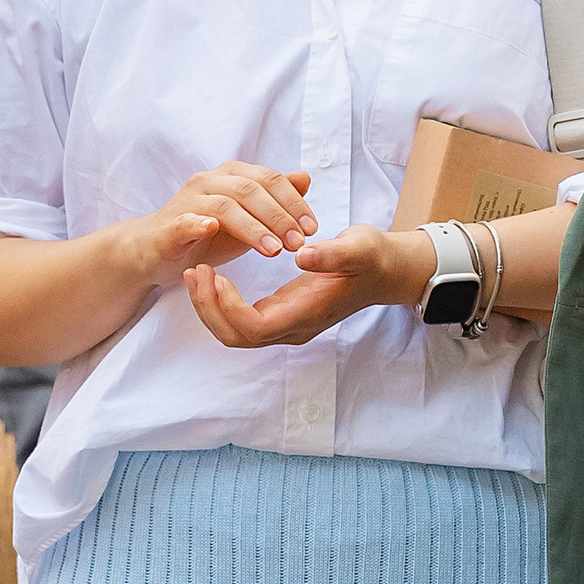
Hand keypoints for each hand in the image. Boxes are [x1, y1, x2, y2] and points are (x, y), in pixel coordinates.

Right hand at [131, 162, 316, 284]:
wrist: (158, 249)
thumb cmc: (211, 233)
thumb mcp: (251, 217)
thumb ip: (276, 199)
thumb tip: (305, 178)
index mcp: (232, 175)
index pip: (270, 180)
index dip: (294, 202)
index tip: (312, 228)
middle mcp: (209, 181)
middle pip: (250, 190)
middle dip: (279, 217)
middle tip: (298, 242)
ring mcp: (187, 202)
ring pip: (224, 207)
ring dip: (253, 228)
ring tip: (274, 250)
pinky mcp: (169, 225)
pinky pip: (184, 221)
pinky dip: (198, 224)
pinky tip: (213, 230)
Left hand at [187, 223, 430, 350]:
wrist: (386, 271)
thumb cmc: (373, 258)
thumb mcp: (359, 247)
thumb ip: (332, 253)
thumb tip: (302, 253)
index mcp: (308, 314)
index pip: (256, 328)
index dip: (230, 308)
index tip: (220, 276)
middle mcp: (294, 326)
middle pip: (236, 337)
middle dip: (209, 309)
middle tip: (197, 272)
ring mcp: (287, 323)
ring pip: (234, 332)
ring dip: (209, 306)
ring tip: (198, 273)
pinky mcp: (282, 312)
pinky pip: (241, 320)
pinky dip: (220, 301)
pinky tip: (214, 275)